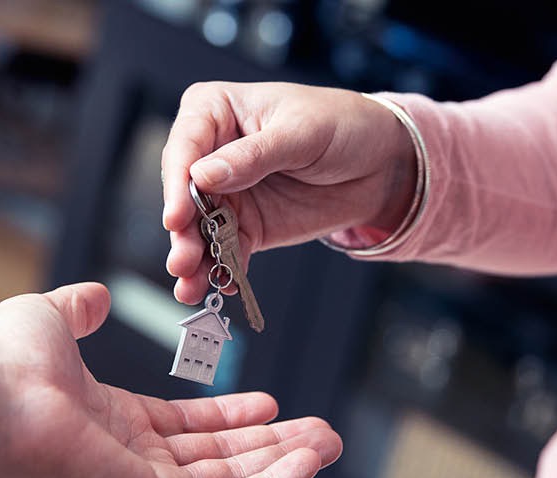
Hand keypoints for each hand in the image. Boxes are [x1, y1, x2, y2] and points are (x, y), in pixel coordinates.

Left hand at [0, 282, 341, 477]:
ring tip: (326, 445)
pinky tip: (306, 463)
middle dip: (271, 446)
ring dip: (282, 464)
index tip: (268, 402)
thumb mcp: (51, 319)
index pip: (184, 428)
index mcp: (110, 422)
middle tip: (318, 432)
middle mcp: (129, 462)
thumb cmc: (4, 362)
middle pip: (217, 460)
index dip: (229, 418)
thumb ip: (79, 310)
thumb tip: (95, 297)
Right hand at [162, 82, 416, 303]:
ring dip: (193, 258)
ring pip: (198, 228)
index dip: (176, 185)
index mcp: (215, 110)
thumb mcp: (301, 132)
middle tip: (182, 260)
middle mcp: (211, 152)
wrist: (380, 162)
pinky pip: (225, 250)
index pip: (184, 147)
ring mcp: (226, 192)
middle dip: (182, 231)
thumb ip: (253, 156)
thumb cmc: (341, 124)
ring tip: (191, 286)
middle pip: (183, 194)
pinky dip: (222, 270)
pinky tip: (221, 286)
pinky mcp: (245, 225)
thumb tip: (203, 176)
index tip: (176, 218)